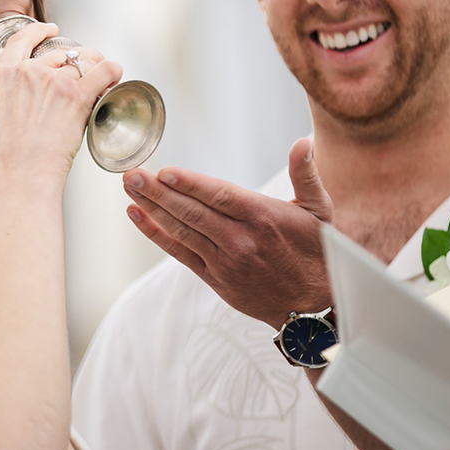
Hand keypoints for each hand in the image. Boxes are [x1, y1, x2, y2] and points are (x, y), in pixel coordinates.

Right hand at [0, 21, 120, 181]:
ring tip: (102, 83)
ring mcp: (53, 81)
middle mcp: (28, 71)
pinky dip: (113, 72)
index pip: (22, 38)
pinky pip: (105, 71)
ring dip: (96, 70)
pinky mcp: (76, 95)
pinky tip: (115, 77)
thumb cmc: (8, 158)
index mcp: (3, 74)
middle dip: (77, 62)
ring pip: (85, 62)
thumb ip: (12, 97)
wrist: (20, 176)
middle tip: (86, 76)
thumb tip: (30, 99)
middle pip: (62, 53)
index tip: (51, 30)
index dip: (40, 31)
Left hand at [123, 138, 333, 329]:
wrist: (313, 306)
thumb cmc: (317, 252)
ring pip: (182, 230)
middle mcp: (241, 240)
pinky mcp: (215, 278)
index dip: (190, 183)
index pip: (219, 195)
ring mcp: (225, 261)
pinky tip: (138, 216)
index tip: (165, 171)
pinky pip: (180, 253)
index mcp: (264, 218)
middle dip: (158, 191)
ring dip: (151, 208)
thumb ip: (306, 174)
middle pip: (192, 212)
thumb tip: (303, 143)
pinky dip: (156, 234)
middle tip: (131, 172)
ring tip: (129, 188)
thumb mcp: (320, 210)